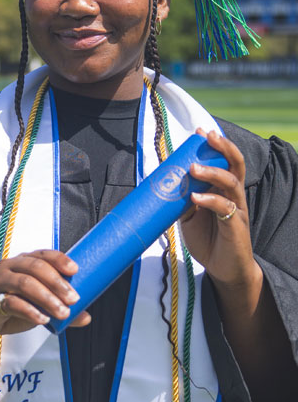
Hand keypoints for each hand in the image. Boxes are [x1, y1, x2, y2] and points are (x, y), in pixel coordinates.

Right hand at [0, 249, 90, 347]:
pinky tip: (42, 319)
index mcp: (22, 263)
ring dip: (47, 297)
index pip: (43, 254)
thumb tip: (87, 316)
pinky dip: (29, 310)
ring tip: (62, 312)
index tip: (76, 270)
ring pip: (24, 283)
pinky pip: (11, 302)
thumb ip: (59, 309)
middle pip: (36, 267)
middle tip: (74, 299)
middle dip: (57, 282)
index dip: (59, 259)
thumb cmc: (8, 308)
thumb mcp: (36, 307)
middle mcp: (9, 267)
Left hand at [180, 128, 260, 290]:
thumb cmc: (208, 238)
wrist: (223, 269)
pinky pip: (225, 207)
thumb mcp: (190, 215)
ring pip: (231, 182)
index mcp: (223, 188)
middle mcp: (233, 194)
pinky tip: (196, 197)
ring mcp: (236, 208)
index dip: (215, 145)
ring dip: (212, 172)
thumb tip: (164, 183)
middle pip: (235, 163)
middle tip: (207, 136)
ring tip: (194, 167)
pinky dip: (210, 200)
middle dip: (222, 147)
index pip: (224, 160)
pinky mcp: (236, 225)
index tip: (200, 132)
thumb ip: (183, 198)